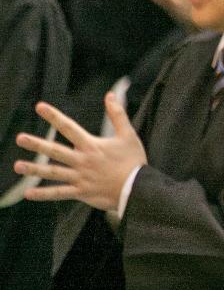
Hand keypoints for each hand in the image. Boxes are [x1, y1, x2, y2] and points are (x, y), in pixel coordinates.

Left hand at [14, 93, 145, 210]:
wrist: (139, 188)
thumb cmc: (134, 161)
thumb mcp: (128, 135)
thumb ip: (118, 115)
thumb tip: (110, 95)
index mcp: (92, 146)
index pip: (69, 128)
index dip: (54, 116)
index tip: (39, 107)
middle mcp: (82, 161)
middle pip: (55, 151)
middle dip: (37, 144)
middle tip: (20, 138)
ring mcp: (80, 177)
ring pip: (53, 173)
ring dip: (34, 170)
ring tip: (17, 166)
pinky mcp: (81, 192)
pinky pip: (59, 193)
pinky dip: (44, 194)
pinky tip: (28, 194)